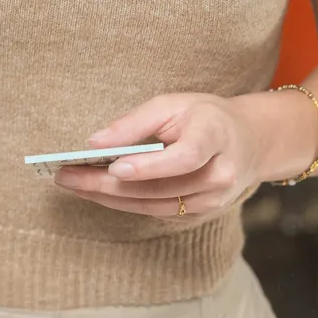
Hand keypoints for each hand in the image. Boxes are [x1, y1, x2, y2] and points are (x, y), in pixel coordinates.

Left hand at [53, 94, 262, 220]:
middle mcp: (220, 175)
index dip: (149, 166)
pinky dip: (125, 204)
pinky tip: (97, 193)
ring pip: (155, 206)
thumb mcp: (173, 104)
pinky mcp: (202, 214)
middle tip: (67, 177)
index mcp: (216, 138)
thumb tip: (94, 143)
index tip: (114, 167)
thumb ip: (134, 123)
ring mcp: (214, 201)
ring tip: (73, 185)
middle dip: (109, 186)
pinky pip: (158, 212)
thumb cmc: (205, 116)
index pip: (184, 158)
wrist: (250, 141)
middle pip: (161, 188)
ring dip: (110, 198)